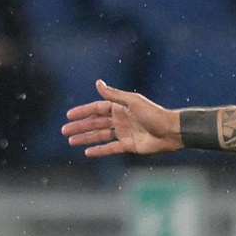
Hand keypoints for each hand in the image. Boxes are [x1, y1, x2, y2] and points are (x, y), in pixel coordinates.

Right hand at [61, 80, 181, 156]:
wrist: (171, 132)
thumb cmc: (154, 114)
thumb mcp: (132, 102)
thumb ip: (114, 95)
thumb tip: (97, 83)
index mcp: (121, 107)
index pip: (97, 109)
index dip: (83, 112)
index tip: (69, 115)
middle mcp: (121, 119)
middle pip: (96, 123)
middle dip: (80, 126)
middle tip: (64, 131)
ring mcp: (124, 133)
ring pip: (100, 136)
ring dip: (86, 138)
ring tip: (71, 141)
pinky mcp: (129, 146)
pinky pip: (111, 148)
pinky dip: (99, 150)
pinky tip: (87, 152)